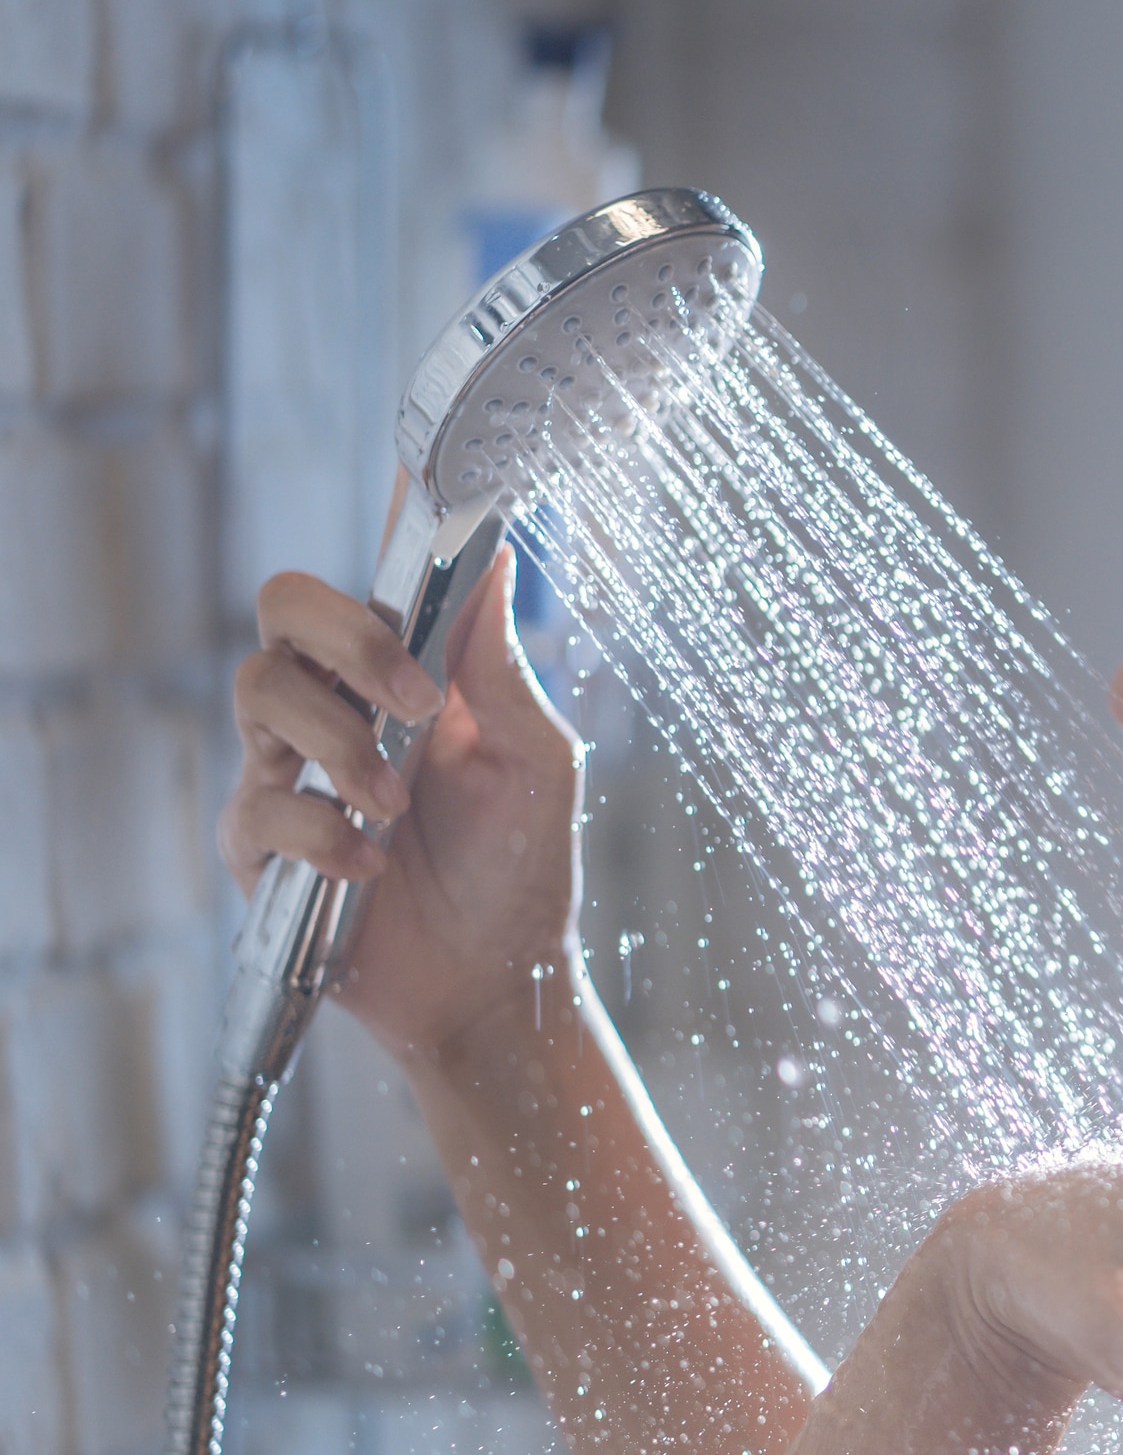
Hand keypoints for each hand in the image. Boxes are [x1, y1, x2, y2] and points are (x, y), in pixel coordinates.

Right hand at [217, 543, 584, 1054]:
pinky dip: (321, 832)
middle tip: (418, 699)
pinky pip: (258, 804)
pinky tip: (371, 865)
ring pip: (258, 689)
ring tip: (397, 804)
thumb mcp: (533, 760)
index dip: (387, 519)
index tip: (412, 475)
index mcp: (408, 673)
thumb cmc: (517, 864)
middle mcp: (338, 703)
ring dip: (340, 742)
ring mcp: (288, 767)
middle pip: (286, 605)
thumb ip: (499, 665)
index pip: (379, 576)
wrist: (494, 979)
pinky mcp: (258, 843)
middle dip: (348, 635)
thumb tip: (492, 554)